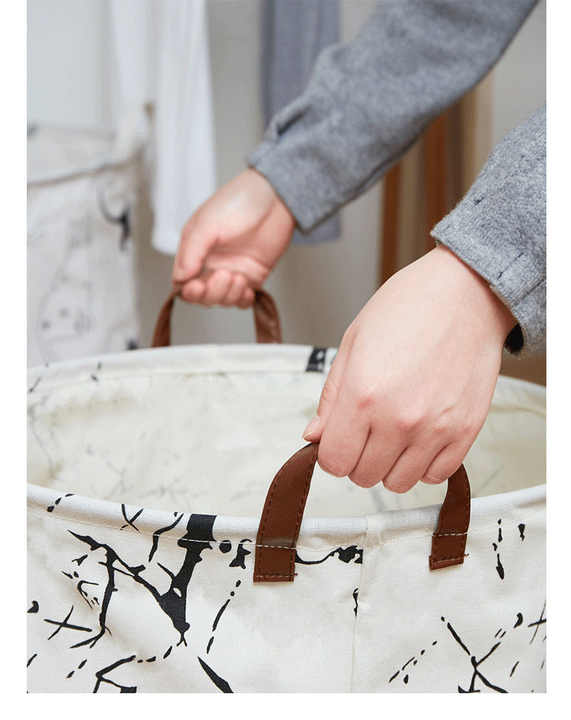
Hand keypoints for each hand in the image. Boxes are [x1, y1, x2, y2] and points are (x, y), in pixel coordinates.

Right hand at [173, 169, 294, 306]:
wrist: (276, 198)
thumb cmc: (240, 200)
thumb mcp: (208, 223)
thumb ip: (192, 251)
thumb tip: (181, 277)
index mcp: (195, 250)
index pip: (183, 281)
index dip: (189, 290)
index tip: (198, 286)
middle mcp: (211, 263)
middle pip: (202, 296)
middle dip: (212, 293)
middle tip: (224, 275)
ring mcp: (232, 270)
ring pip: (222, 299)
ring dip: (229, 294)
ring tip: (239, 277)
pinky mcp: (253, 275)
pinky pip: (242, 299)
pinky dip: (242, 300)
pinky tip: (247, 290)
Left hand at [303, 245, 515, 491]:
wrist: (465, 293)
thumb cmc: (407, 308)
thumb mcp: (352, 343)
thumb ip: (331, 398)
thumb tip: (314, 437)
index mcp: (362, 394)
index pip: (334, 461)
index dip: (331, 453)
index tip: (339, 439)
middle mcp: (398, 419)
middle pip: (363, 477)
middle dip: (358, 458)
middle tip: (367, 431)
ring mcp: (435, 429)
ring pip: (399, 483)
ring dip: (390, 465)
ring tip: (395, 433)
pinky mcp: (466, 431)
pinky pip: (437, 475)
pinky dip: (424, 464)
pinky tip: (421, 437)